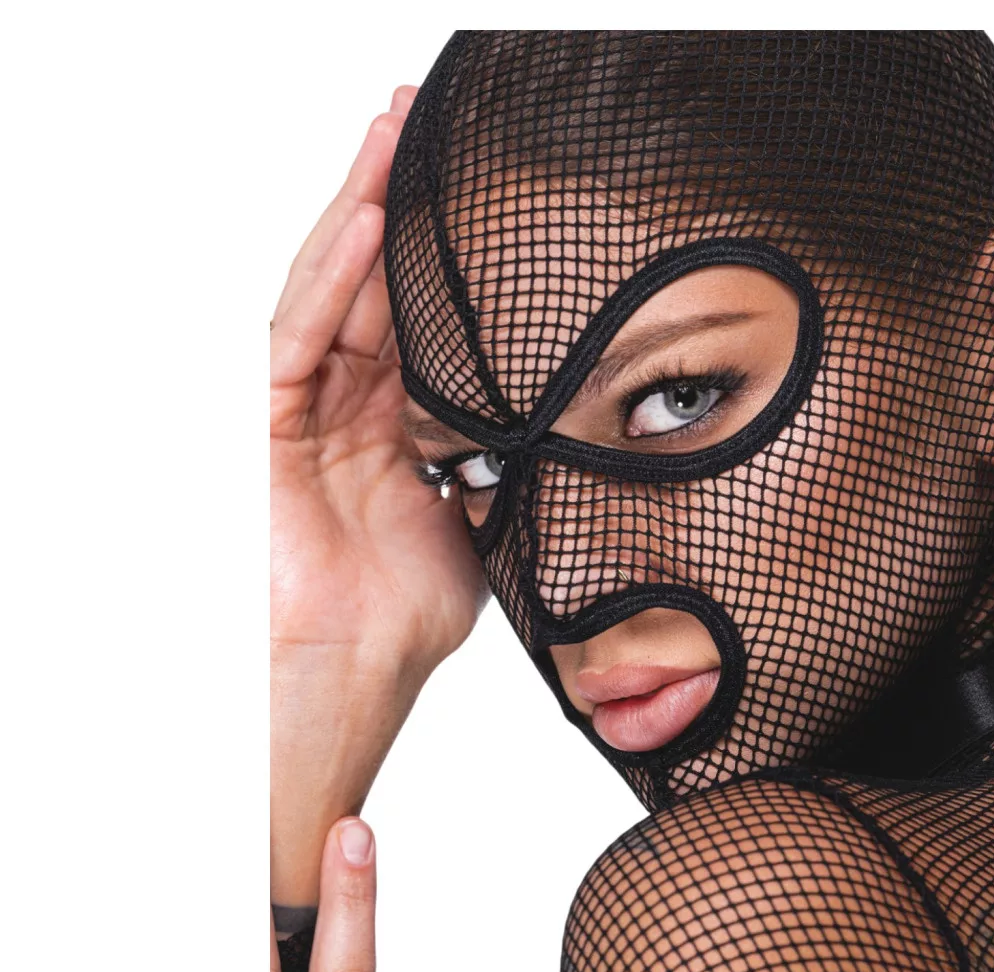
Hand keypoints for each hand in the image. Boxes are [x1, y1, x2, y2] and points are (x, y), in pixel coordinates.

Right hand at [271, 87, 486, 910]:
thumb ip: (506, 468)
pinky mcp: (270, 428)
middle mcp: (345, 404)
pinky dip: (332, 280)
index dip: (438, 247)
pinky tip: (368, 223)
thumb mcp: (485, 523)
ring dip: (360, 208)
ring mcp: (303, 410)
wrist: (358, 677)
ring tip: (390, 131)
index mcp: (395, 422)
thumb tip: (566, 433)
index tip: (475, 182)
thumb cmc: (408, 619)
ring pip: (330, 289)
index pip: (414, 312)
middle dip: (395, 196)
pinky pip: (301, 338)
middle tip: (419, 116)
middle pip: (369, 280)